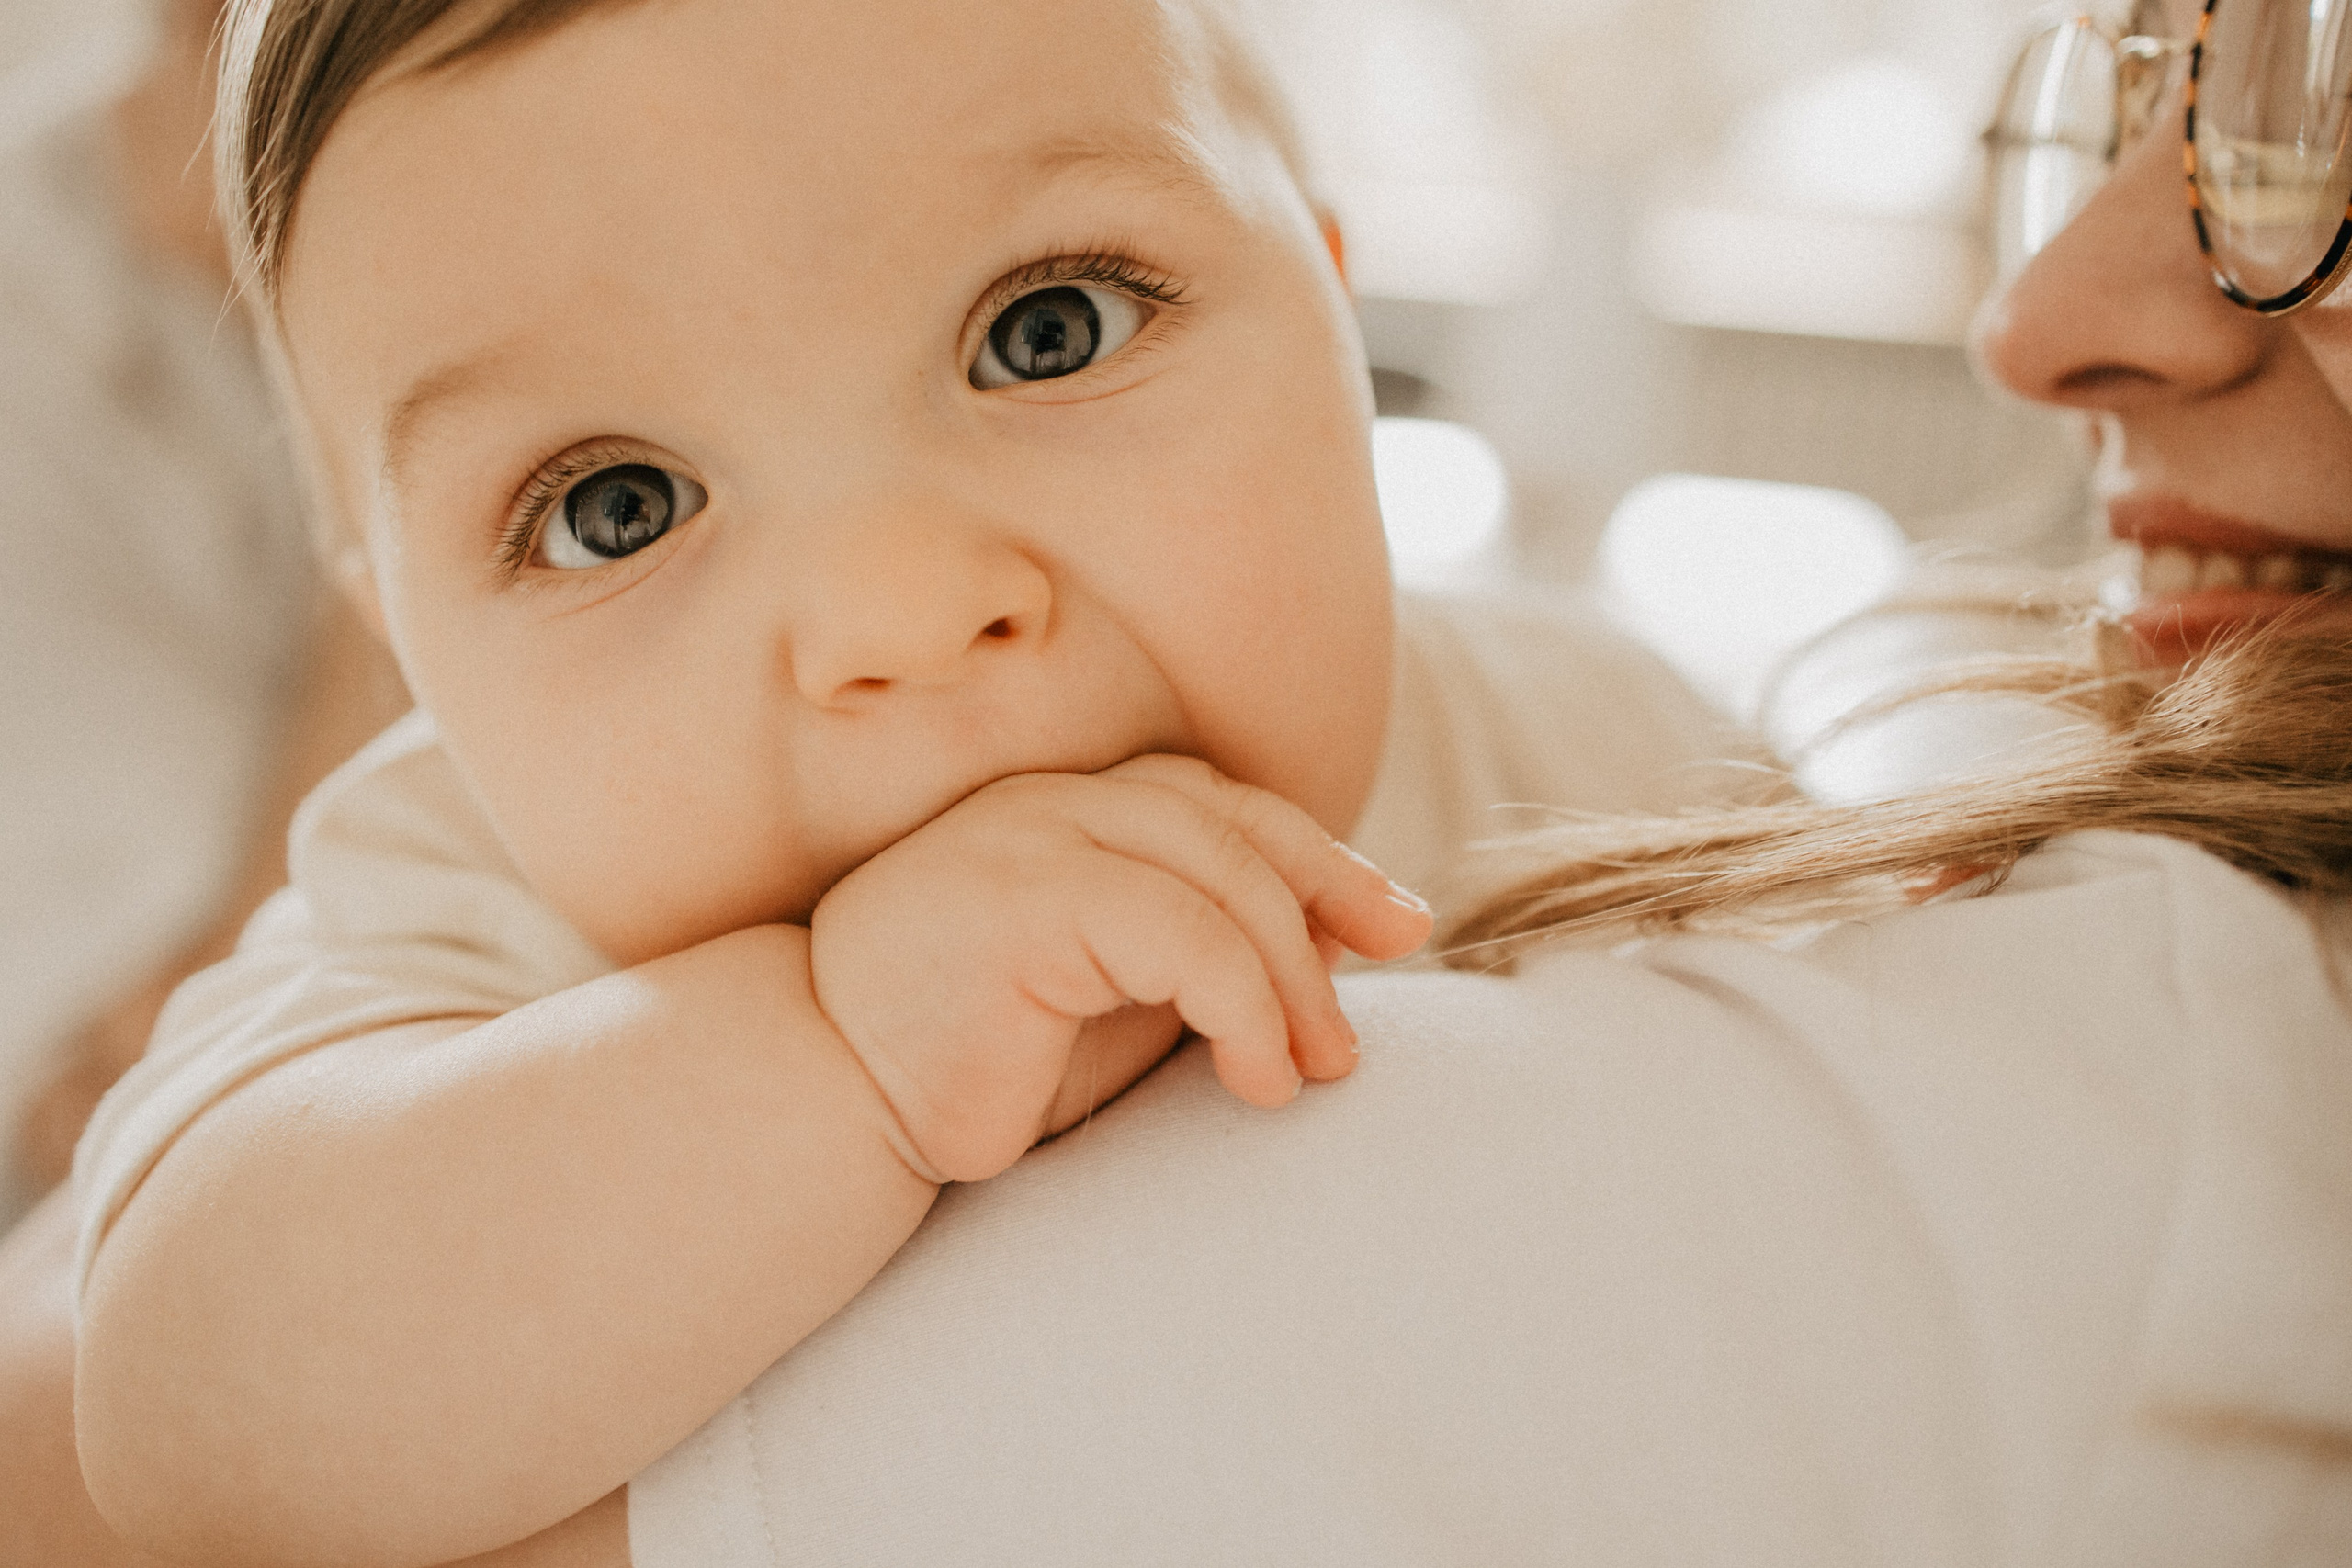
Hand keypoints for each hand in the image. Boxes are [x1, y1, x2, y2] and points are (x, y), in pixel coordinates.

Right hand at [809, 754, 1430, 1182]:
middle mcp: (1050, 801)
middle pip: (1233, 824)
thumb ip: (1193, 954)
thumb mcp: (1109, 998)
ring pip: (1219, 873)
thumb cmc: (970, 1064)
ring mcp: (1033, 834)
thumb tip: (1326, 951)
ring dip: (1291, 980)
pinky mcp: (1028, 894)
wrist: (829, 1105)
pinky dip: (1246, 1003)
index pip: (1218, 804)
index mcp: (1065, 808)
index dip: (1316, 859)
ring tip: (1314, 1072)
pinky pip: (1183, 932)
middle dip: (1328, 905)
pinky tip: (1261, 1076)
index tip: (1390, 928)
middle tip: (1368, 1010)